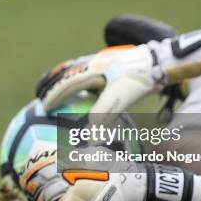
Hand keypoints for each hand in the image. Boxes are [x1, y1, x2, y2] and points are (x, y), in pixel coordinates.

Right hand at [38, 45, 162, 113]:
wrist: (158, 62)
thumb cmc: (138, 80)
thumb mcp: (120, 99)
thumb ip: (103, 117)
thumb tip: (91, 139)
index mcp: (91, 70)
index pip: (67, 84)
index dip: (54, 95)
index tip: (43, 106)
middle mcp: (93, 64)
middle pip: (67, 75)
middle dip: (55, 86)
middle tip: (44, 98)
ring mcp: (101, 62)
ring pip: (77, 72)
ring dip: (66, 82)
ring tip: (59, 93)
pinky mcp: (109, 64)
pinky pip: (88, 73)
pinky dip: (80, 82)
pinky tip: (84, 90)